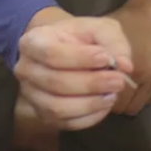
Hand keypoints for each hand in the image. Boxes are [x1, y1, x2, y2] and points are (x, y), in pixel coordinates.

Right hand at [14, 6, 134, 130]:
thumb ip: (112, 41)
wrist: (63, 48)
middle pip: (55, 83)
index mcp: (33, 42)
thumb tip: (125, 66)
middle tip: (118, 80)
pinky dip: (89, 117)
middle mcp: (25, 70)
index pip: (52, 54)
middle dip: (91, 84)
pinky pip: (66, 123)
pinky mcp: (44, 115)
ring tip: (112, 95)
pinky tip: (104, 105)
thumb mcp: (97, 28)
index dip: (80, 59)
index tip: (105, 58)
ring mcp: (32, 95)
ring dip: (90, 104)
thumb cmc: (79, 36)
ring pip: (58, 107)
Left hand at [107, 0, 150, 115]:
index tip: (107, 93)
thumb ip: (101, 63)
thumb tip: (96, 86)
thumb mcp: (107, 38)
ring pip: (150, 100)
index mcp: (133, 70)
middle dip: (125, 100)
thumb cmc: (129, 21)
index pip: (118, 102)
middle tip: (120, 90)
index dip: (110, 98)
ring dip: (142, 94)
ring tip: (137, 82)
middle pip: (133, 106)